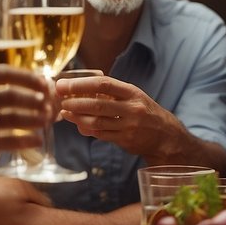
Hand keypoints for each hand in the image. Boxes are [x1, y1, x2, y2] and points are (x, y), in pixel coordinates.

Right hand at [0, 65, 53, 170]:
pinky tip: (36, 141)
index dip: (25, 76)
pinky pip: (1, 142)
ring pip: (8, 120)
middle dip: (34, 99)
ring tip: (47, 121)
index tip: (43, 81)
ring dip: (32, 120)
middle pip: (8, 96)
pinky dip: (22, 141)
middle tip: (50, 103)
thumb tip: (10, 83)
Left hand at [56, 73, 182, 157]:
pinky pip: (101, 134)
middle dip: (75, 101)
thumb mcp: (133, 96)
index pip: (103, 84)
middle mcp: (132, 108)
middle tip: (60, 99)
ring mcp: (129, 126)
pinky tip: (78, 124)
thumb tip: (80, 90)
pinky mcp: (125, 141)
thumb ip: (111, 92)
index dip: (81, 84)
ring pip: (96, 121)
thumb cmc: (144, 111)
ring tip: (64, 112)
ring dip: (77, 117)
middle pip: (97, 104)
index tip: (64, 84)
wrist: (165, 135)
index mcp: (132, 92)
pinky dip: (87, 129)